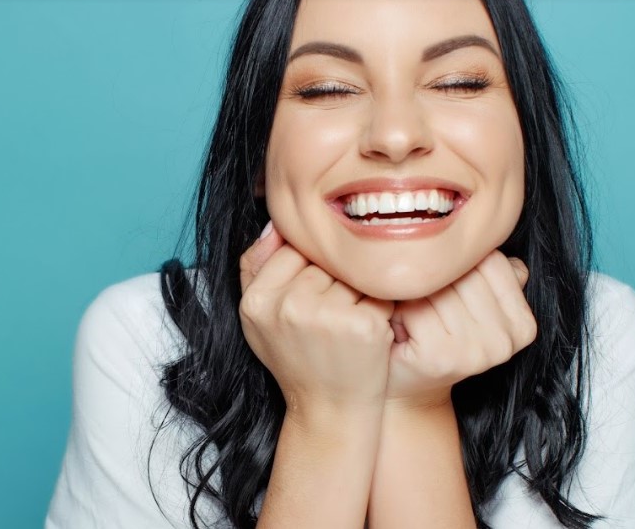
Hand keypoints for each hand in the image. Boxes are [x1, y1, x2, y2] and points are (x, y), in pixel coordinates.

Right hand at [239, 221, 395, 420]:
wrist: (328, 411)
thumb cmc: (296, 359)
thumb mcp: (258, 318)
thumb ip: (255, 266)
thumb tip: (275, 222)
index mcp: (257, 300)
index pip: (292, 248)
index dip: (308, 271)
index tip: (311, 299)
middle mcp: (288, 306)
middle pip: (324, 259)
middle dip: (333, 281)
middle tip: (329, 319)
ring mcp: (327, 316)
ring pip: (352, 272)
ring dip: (357, 292)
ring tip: (345, 325)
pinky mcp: (363, 325)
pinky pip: (379, 291)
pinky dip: (380, 307)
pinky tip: (367, 332)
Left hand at [384, 249, 536, 407]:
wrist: (405, 387)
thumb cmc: (432, 335)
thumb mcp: (468, 302)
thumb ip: (488, 272)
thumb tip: (495, 233)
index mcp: (523, 323)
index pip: (490, 261)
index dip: (455, 265)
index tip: (443, 287)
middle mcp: (507, 340)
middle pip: (463, 273)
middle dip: (433, 278)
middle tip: (418, 299)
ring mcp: (478, 351)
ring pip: (438, 287)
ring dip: (413, 293)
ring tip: (408, 311)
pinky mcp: (444, 356)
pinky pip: (416, 306)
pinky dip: (398, 310)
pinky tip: (399, 325)